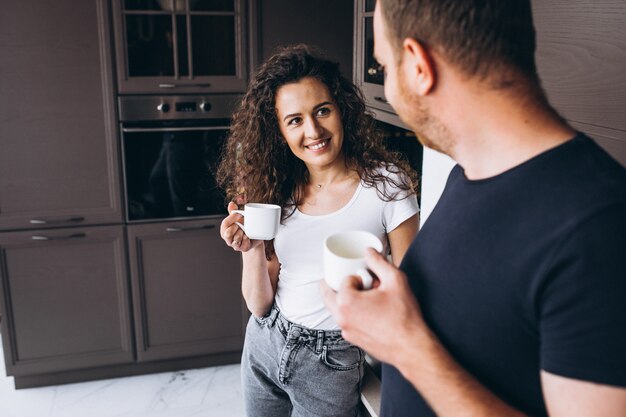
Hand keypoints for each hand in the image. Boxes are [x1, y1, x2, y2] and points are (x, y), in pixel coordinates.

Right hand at [220, 202, 259, 251]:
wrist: (256, 236)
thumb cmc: (245, 226)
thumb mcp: (239, 218)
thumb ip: (234, 211)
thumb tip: (231, 204)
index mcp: (225, 230)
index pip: (224, 224)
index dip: (232, 218)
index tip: (239, 214)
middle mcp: (228, 239)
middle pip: (227, 234)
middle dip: (236, 227)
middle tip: (242, 224)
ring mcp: (235, 245)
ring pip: (236, 239)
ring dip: (242, 233)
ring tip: (246, 230)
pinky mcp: (243, 248)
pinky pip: (243, 245)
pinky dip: (247, 240)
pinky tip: (248, 236)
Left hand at [320, 248, 425, 366]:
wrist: (412, 347)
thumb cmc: (404, 317)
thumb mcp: (395, 280)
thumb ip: (379, 262)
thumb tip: (369, 252)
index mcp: (346, 302)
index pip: (344, 280)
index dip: (359, 277)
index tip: (372, 281)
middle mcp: (341, 318)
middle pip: (330, 294)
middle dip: (343, 285)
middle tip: (358, 282)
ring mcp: (346, 331)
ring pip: (337, 309)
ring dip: (347, 300)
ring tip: (368, 298)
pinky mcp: (354, 340)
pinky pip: (347, 321)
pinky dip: (354, 314)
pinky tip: (372, 313)